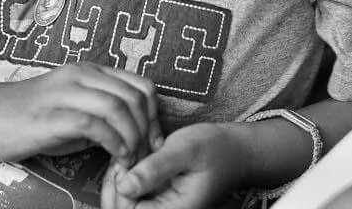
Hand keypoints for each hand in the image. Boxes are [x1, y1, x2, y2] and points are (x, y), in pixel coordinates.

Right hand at [0, 63, 162, 167]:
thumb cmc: (31, 117)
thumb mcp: (74, 108)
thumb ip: (103, 114)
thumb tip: (136, 134)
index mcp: (90, 72)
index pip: (140, 84)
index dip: (155, 115)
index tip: (154, 141)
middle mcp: (81, 76)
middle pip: (134, 96)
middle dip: (148, 130)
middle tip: (145, 155)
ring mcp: (66, 92)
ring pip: (118, 107)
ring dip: (133, 138)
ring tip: (131, 159)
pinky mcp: (53, 114)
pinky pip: (95, 124)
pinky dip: (113, 142)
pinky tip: (115, 157)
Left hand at [102, 123, 247, 208]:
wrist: (234, 151)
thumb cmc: (215, 149)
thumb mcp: (185, 151)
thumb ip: (155, 169)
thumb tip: (124, 185)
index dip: (120, 188)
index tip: (126, 162)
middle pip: (121, 208)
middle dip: (117, 182)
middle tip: (127, 156)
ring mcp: (161, 207)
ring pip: (124, 201)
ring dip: (122, 177)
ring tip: (134, 154)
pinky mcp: (157, 198)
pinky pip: (133, 193)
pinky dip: (129, 174)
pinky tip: (138, 156)